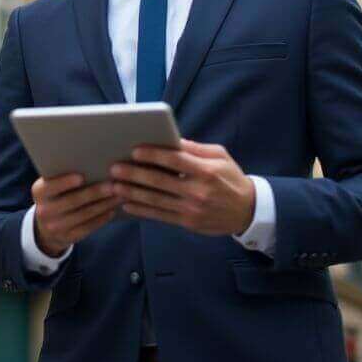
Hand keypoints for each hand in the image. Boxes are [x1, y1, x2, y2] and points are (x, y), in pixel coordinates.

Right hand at [31, 173, 120, 256]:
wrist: (46, 226)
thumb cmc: (55, 195)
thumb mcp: (52, 186)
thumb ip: (63, 175)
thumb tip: (90, 161)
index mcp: (39, 192)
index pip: (51, 186)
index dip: (65, 182)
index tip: (81, 177)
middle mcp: (44, 210)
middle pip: (72, 201)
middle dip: (94, 193)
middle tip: (112, 185)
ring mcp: (55, 226)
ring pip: (84, 215)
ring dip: (103, 205)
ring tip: (118, 196)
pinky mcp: (68, 237)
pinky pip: (88, 227)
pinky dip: (102, 218)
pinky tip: (112, 209)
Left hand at [109, 139, 255, 235]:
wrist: (247, 211)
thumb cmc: (231, 178)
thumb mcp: (220, 156)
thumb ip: (195, 149)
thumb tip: (171, 139)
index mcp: (206, 171)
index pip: (175, 161)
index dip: (153, 155)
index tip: (135, 150)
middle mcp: (198, 191)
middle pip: (160, 182)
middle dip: (134, 174)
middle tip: (115, 168)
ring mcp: (191, 209)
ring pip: (155, 200)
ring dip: (132, 193)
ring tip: (114, 186)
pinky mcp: (187, 223)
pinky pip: (160, 216)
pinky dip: (142, 210)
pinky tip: (127, 204)